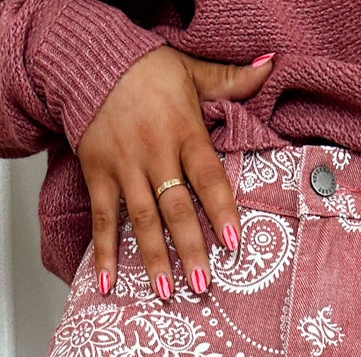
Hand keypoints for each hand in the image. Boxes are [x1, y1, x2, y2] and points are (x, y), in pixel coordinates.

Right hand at [77, 46, 274, 299]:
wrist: (88, 58)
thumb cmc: (147, 69)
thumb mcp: (191, 69)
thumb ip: (231, 79)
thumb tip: (271, 63)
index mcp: (183, 131)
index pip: (207, 176)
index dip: (221, 209)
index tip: (233, 243)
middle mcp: (154, 153)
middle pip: (175, 207)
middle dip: (189, 247)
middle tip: (201, 285)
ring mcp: (124, 167)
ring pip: (141, 219)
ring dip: (152, 258)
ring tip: (165, 293)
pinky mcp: (98, 174)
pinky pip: (101, 219)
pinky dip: (103, 252)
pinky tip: (106, 283)